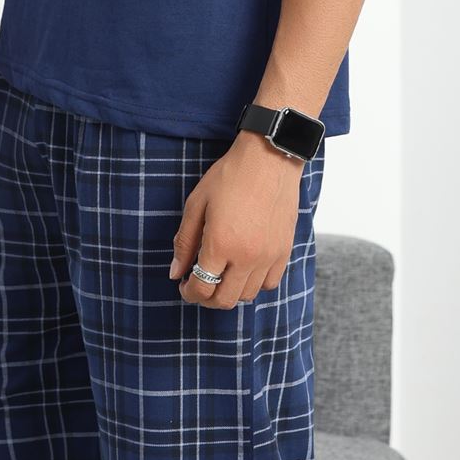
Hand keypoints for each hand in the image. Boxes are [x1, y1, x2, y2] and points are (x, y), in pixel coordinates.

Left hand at [169, 131, 303, 308]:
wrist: (269, 159)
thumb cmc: (229, 177)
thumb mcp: (196, 205)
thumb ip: (184, 242)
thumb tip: (175, 273)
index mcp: (220, 245)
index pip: (202, 287)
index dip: (189, 293)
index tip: (185, 284)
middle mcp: (246, 257)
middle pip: (224, 300)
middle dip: (207, 298)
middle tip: (199, 283)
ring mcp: (269, 256)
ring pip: (247, 295)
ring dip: (230, 290)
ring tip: (222, 273)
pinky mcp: (284, 251)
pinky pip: (269, 283)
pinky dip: (254, 283)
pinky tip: (244, 267)